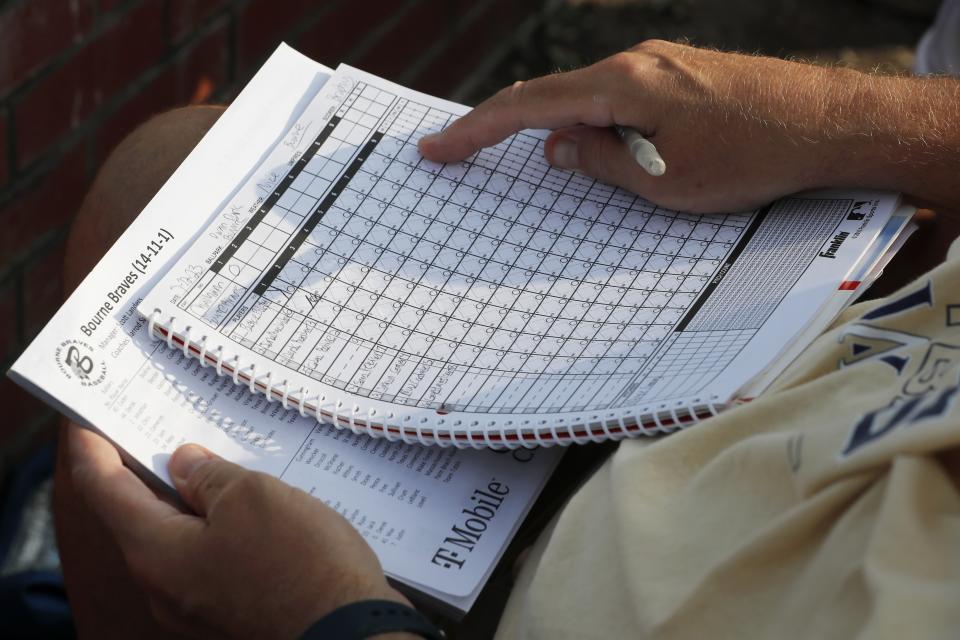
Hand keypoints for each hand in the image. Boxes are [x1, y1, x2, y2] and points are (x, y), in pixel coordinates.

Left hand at [68, 426, 409, 639]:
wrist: (351, 632)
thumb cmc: (301, 563)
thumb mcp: (252, 497)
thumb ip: (210, 476)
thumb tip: (183, 464)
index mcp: (156, 552)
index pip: (103, 490)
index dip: (92, 449)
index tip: (86, 420)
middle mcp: (165, 585)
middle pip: (138, 516)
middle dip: (147, 470)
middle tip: (155, 426)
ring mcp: (198, 603)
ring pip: (179, 537)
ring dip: (190, 497)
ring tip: (214, 458)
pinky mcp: (232, 609)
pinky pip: (210, 558)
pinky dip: (217, 525)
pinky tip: (249, 504)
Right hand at [419, 40, 959, 212]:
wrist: (831, 124)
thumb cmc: (751, 157)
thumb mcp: (663, 180)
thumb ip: (600, 162)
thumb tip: (556, 147)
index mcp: (620, 87)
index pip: (527, 107)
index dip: (474, 130)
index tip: (436, 148)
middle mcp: (634, 64)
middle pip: (549, 93)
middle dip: (503, 127)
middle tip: (462, 151)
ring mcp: (660, 65)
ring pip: (586, 98)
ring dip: (559, 132)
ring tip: (546, 166)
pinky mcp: (681, 75)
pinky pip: (619, 98)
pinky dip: (596, 125)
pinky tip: (602, 148)